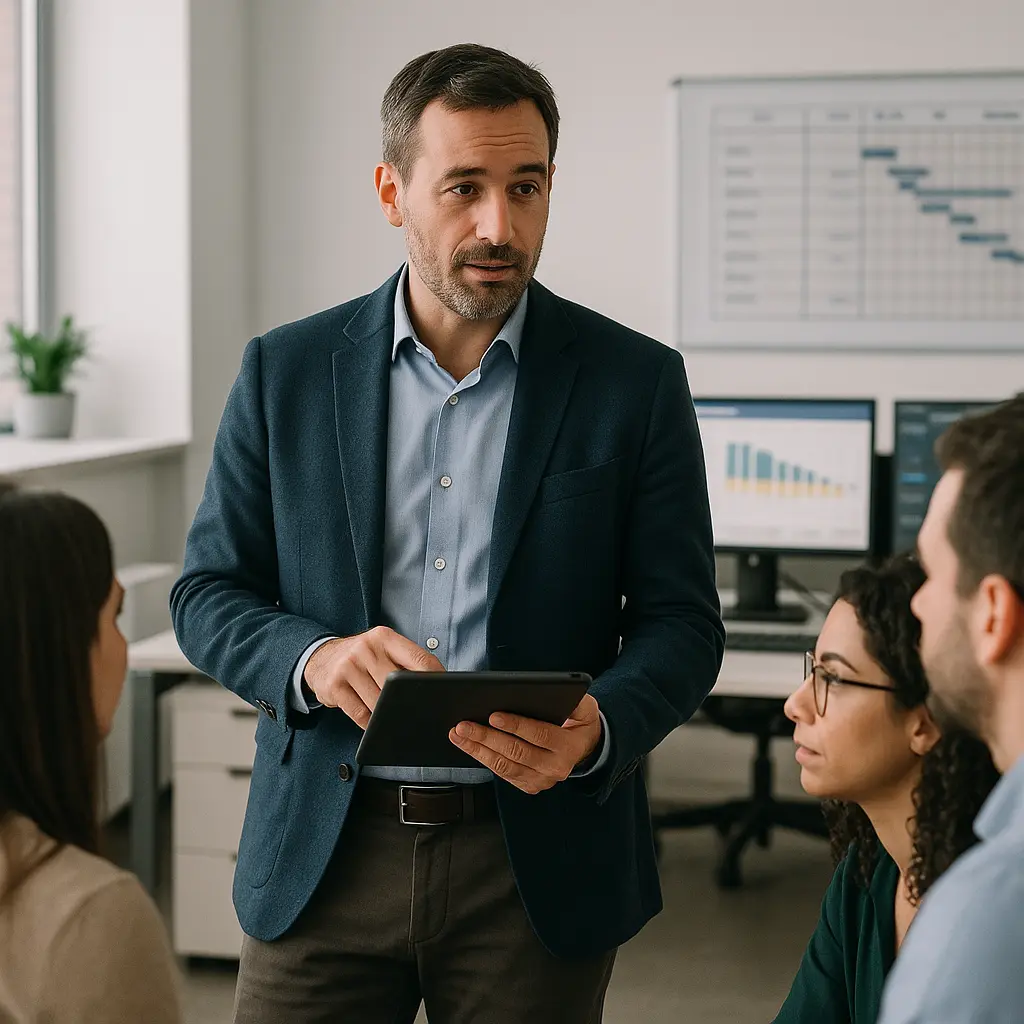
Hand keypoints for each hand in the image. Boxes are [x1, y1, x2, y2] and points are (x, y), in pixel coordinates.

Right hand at [304, 626, 442, 727]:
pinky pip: (360, 713)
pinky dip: (370, 722)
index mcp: (384, 637)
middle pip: (399, 684)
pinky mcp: (334, 686)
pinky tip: (374, 721)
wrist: (319, 657)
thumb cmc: (359, 656)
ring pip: (379, 702)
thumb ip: (404, 660)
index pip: (419, 659)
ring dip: (388, 713)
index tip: (443, 693)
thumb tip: (435, 682)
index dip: (435, 679)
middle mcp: (366, 648)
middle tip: (418, 711)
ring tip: (392, 715)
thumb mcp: (381, 647)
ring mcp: (348, 666)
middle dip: (409, 701)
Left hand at [449, 694, 602, 794]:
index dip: (516, 725)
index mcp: (568, 746)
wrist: (585, 748)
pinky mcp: (529, 785)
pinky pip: (503, 774)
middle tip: (464, 725)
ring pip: (505, 766)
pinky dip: (484, 760)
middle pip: (516, 752)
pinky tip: (470, 746)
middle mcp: (555, 767)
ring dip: (478, 750)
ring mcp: (541, 779)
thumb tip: (560, 691)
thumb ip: (576, 700)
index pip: (539, 735)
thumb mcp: (586, 707)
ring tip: (460, 735)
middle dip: (487, 737)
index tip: (494, 715)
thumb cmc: (579, 723)